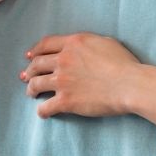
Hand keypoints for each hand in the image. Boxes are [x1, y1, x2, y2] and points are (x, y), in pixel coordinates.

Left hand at [21, 33, 143, 117]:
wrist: (130, 84)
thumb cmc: (124, 63)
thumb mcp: (105, 42)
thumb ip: (88, 43)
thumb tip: (83, 48)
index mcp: (73, 44)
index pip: (45, 44)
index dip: (34, 51)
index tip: (29, 56)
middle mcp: (63, 60)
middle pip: (37, 64)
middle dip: (29, 70)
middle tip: (26, 76)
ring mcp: (62, 81)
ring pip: (36, 83)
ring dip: (31, 89)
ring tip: (31, 93)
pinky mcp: (66, 100)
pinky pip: (45, 106)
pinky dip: (42, 110)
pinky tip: (43, 112)